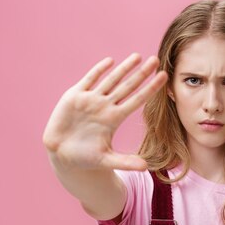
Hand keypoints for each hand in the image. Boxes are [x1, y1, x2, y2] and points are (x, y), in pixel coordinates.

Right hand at [42, 53, 167, 170]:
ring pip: (111, 80)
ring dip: (124, 68)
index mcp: (114, 118)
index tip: (164, 78)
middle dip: (141, 74)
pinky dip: (98, 71)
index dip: (150, 89)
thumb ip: (125, 162)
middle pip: (127, 86)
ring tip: (138, 57)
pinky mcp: (74, 96)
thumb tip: (146, 168)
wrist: (61, 154)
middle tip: (156, 60)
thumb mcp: (106, 160)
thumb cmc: (85, 158)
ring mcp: (90, 100)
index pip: (137, 100)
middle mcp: (105, 106)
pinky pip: (89, 80)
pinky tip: (110, 61)